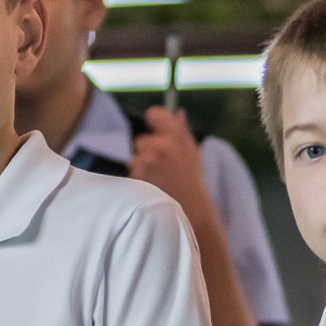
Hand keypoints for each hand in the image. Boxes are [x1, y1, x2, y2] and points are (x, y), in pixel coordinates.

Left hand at [130, 108, 219, 234]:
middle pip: (140, 140)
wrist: (190, 212)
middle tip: (161, 166)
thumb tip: (178, 113)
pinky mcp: (136, 178)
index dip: (153, 120)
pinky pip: (132, 173)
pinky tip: (152, 187)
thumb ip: (183, 132)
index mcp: (175, 137)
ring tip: (157, 179)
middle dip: (147, 151)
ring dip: (142, 166)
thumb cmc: (192, 182)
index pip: (154, 113)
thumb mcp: (192, 154)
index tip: (155, 128)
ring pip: (134, 158)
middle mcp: (159, 147)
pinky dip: (138, 179)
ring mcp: (146, 163)